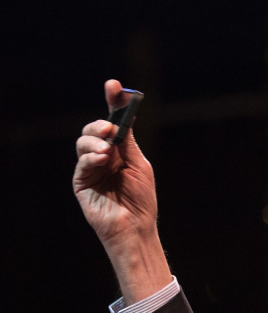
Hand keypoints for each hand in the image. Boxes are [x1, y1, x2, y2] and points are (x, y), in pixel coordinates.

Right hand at [74, 79, 170, 303]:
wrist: (136, 227)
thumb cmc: (141, 199)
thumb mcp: (139, 165)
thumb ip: (128, 142)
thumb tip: (122, 116)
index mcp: (120, 150)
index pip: (113, 121)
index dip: (113, 102)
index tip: (114, 85)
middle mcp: (103, 156)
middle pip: (94, 128)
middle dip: (100, 123)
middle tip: (110, 127)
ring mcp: (91, 168)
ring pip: (84, 141)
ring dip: (95, 140)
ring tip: (107, 150)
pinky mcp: (81, 182)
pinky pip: (82, 162)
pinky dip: (91, 156)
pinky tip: (102, 159)